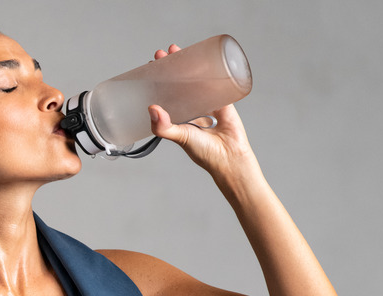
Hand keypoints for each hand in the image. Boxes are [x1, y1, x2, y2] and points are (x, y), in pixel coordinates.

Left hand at [149, 45, 255, 178]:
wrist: (231, 158)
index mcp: (177, 117)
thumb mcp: (180, 137)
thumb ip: (164, 127)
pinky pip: (216, 82)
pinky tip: (205, 57)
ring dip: (188, 64)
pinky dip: (211, 70)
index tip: (151, 65)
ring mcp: (207, 103)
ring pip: (195, 79)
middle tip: (163, 53)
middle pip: (178, 82)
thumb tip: (151, 108)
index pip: (164, 93)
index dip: (157, 79)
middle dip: (171, 66)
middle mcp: (190, 108)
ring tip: (177, 50)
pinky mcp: (223, 100)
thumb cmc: (204, 152)